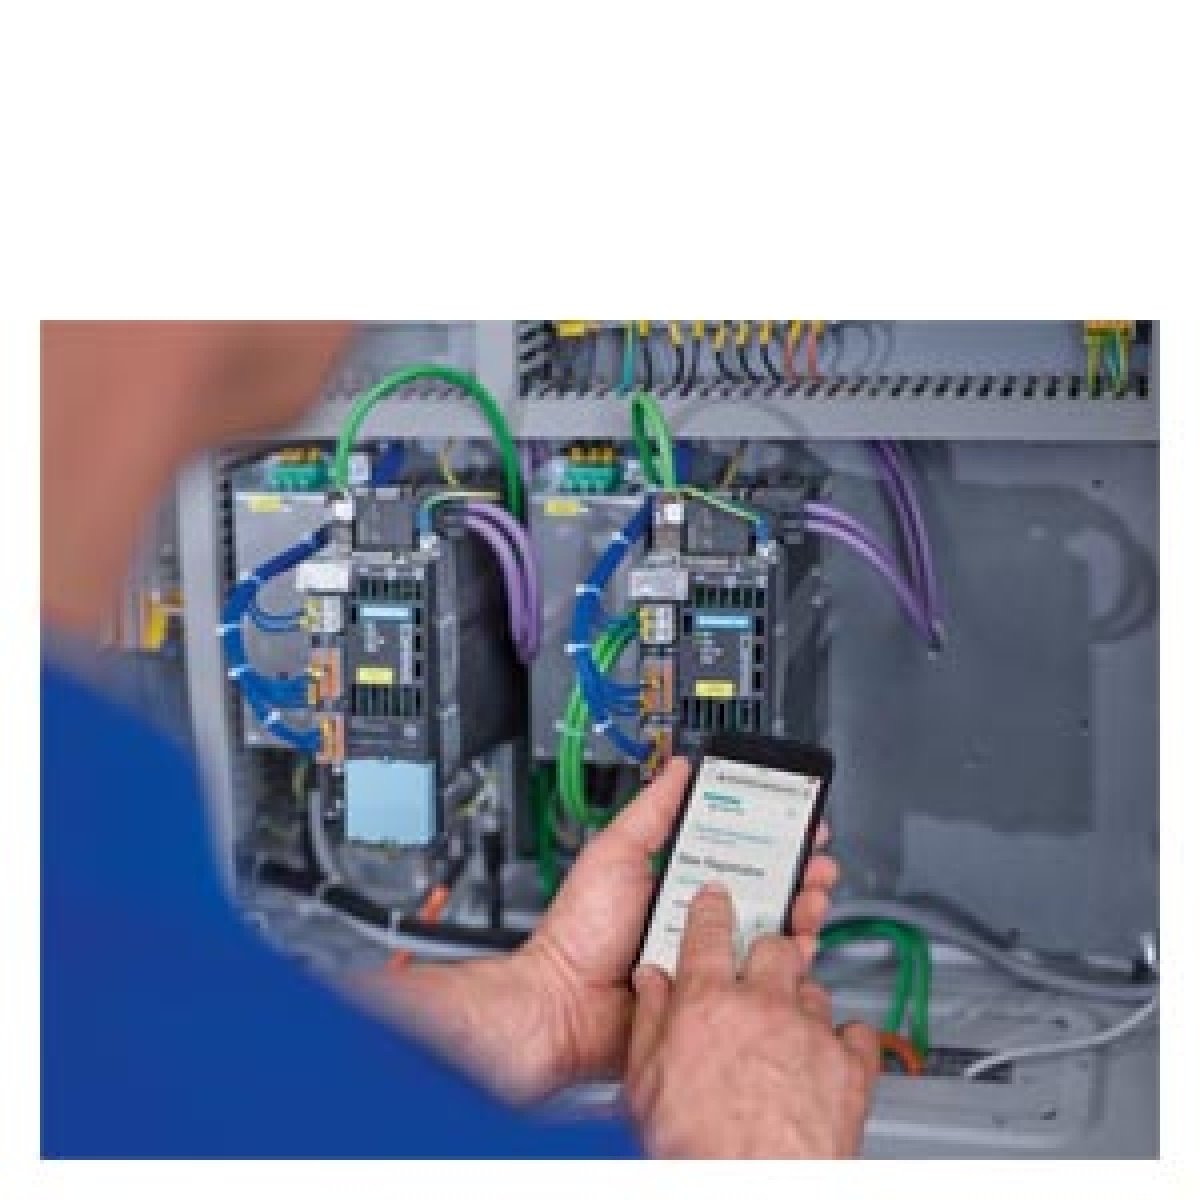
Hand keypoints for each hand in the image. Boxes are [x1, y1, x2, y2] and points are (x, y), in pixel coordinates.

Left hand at [517, 756, 839, 1093]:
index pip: (739, 854)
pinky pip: (762, 981)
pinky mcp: (716, 998)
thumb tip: (679, 768)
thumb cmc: (578, 932)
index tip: (799, 824)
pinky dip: (787, 963)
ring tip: (811, 897)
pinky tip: (797, 944)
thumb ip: (653, 812)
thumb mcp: (616, 852)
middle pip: (766, 892)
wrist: (564, 1005)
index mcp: (679, 883)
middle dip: (800, 873)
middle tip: (817, 862)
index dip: (773, 839)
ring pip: (772, 934)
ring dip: (801, 912)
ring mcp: (710, 960)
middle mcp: (700, 920)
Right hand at [624, 883, 878, 1158]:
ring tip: (786, 1030)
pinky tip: (832, 1053)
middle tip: (755, 972)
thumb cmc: (698, 1150)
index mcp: (708, 1003)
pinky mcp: (850, 1068)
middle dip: (765, 951)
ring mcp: (810, 1034)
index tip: (715, 900)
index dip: (712, 909)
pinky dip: (847, 1039)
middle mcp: (763, 1006)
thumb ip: (649, 1022)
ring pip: (813, 988)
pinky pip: (858, 1032)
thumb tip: (650, 984)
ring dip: (800, 1002)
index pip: (709, 931)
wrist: (754, 1189)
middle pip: (773, 946)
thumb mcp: (645, 1084)